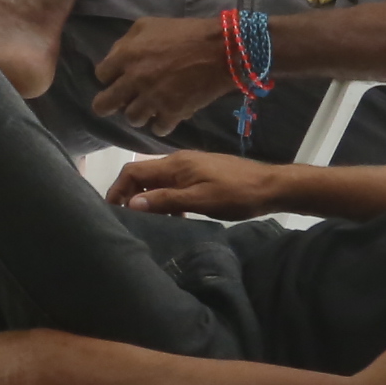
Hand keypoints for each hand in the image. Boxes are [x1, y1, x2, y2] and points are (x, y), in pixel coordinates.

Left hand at [93, 15, 249, 136]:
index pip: (101, 75)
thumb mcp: (148, 25)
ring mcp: (153, 99)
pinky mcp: (173, 112)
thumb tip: (115, 56)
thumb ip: (126, 41)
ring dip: (137, 114)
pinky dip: (159, 125)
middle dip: (108, 105)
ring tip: (146, 109)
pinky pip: (157, 128)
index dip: (109, 78)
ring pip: (131, 119)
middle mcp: (134, 80)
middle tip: (116, 105)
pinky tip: (164, 117)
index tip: (117, 79)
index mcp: (125, 56)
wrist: (221, 50)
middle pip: (105, 104)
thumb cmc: (185, 32)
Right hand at [108, 148, 290, 219]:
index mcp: (174, 165)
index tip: (113, 211)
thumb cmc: (236, 193)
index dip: (118, 189)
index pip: (133, 171)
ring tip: (149, 222)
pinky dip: (166, 200)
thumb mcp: (199, 200)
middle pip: (143, 175)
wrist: (272, 186)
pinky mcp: (201, 175)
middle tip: (127, 219)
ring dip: (149, 199)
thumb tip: (131, 203)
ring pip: (158, 182)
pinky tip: (176, 217)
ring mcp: (191, 168)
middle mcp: (178, 162)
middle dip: (130, 195)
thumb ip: (165, 200)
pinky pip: (174, 186)